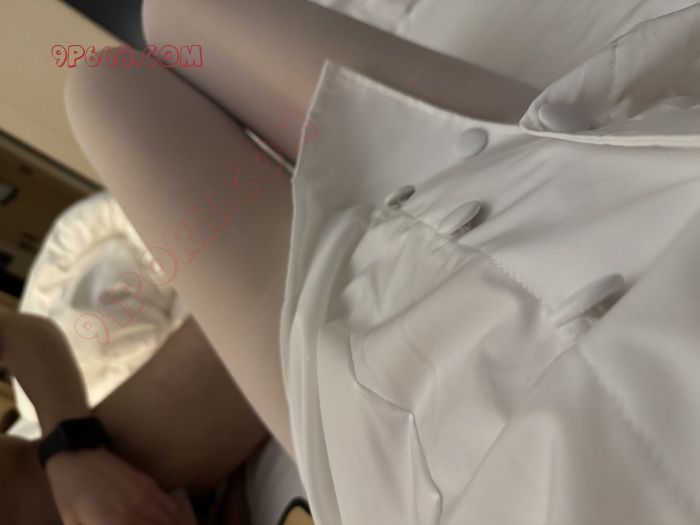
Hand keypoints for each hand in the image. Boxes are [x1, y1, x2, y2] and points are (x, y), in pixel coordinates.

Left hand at [46, 448, 184, 524]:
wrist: (77, 461)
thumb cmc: (70, 498)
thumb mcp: (75, 524)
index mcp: (113, 523)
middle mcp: (134, 510)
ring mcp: (144, 494)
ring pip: (169, 518)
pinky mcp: (148, 483)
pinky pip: (169, 504)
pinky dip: (173, 516)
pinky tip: (172, 522)